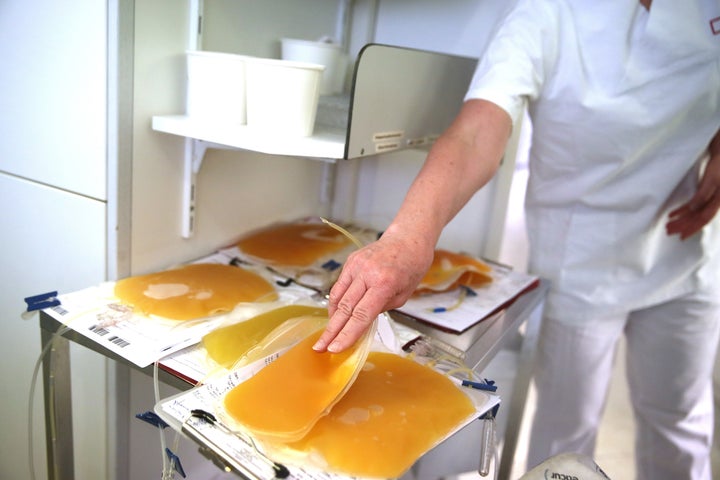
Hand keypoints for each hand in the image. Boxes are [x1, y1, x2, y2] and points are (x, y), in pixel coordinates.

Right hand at [312, 234, 433, 352]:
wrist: (408, 238)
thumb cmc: (412, 267)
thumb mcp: (404, 294)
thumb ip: (381, 308)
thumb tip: (361, 321)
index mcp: (384, 284)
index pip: (361, 315)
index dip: (347, 334)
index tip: (336, 348)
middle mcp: (367, 273)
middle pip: (345, 308)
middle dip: (332, 331)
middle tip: (320, 347)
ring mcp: (356, 265)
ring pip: (338, 297)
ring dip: (332, 318)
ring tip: (327, 334)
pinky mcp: (351, 261)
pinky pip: (339, 285)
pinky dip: (336, 301)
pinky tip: (334, 314)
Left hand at [666, 151, 719, 239]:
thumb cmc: (718, 166)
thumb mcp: (711, 179)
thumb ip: (703, 194)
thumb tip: (693, 208)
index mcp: (718, 201)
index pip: (703, 218)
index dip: (692, 227)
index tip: (681, 236)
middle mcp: (714, 203)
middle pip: (697, 218)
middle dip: (683, 225)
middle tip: (669, 231)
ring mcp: (709, 199)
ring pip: (694, 214)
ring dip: (681, 220)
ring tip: (669, 226)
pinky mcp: (704, 194)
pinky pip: (692, 205)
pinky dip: (682, 210)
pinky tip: (673, 214)